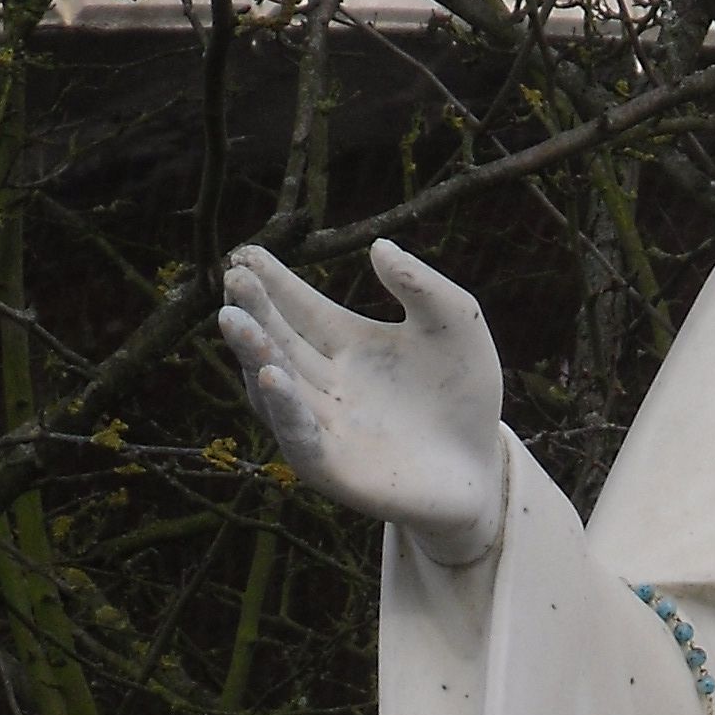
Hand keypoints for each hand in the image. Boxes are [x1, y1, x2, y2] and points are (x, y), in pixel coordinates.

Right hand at [218, 239, 505, 564]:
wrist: (481, 468)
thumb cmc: (465, 397)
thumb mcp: (456, 327)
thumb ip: (421, 285)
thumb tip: (379, 247)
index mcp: (348, 344)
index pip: (302, 308)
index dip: (273, 282)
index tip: (245, 254)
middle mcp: (326, 382)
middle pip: (281, 341)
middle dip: (255, 310)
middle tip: (234, 278)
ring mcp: (324, 425)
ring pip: (277, 386)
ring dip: (255, 353)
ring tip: (234, 319)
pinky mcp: (331, 467)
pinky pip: (301, 436)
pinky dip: (285, 408)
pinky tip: (272, 376)